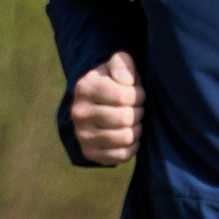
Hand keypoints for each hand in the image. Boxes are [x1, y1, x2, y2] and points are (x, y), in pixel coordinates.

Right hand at [72, 50, 144, 164]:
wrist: (93, 106)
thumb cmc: (112, 83)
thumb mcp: (116, 66)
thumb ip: (122, 63)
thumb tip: (127, 81)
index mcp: (85, 88)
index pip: (126, 96)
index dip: (139, 95)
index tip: (136, 93)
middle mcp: (80, 113)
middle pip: (126, 118)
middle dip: (138, 112)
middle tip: (136, 108)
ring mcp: (83, 135)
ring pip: (125, 138)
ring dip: (136, 129)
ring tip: (132, 121)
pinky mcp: (90, 153)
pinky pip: (122, 155)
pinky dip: (132, 146)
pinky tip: (128, 134)